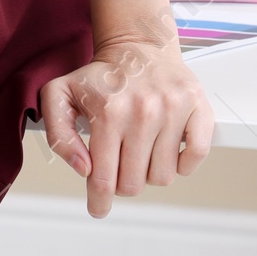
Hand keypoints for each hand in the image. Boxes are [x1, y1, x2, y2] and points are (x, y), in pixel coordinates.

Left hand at [38, 35, 213, 219]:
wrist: (138, 46)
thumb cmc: (99, 77)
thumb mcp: (59, 96)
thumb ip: (58, 135)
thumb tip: (84, 168)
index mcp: (107, 113)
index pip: (104, 179)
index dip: (99, 201)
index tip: (98, 209)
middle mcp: (142, 112)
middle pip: (134, 184)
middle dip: (123, 181)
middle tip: (120, 162)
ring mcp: (173, 109)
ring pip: (163, 177)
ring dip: (150, 171)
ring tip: (141, 148)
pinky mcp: (198, 107)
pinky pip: (195, 157)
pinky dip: (182, 162)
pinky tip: (167, 148)